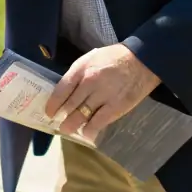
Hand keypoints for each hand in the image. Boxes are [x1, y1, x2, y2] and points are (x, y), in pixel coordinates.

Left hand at [43, 44, 160, 143]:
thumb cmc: (114, 57)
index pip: (61, 90)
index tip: (49, 112)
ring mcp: (102, 95)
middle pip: (70, 105)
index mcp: (81, 68)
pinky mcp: (116, 107)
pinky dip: (90, 130)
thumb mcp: (91, 58)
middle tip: (58, 124)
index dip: (53, 104)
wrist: (142, 60)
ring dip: (72, 126)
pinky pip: (98, 123)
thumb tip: (67, 91)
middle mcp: (89, 82)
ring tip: (67, 130)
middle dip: (62, 117)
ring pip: (81, 116)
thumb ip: (79, 73)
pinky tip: (87, 134)